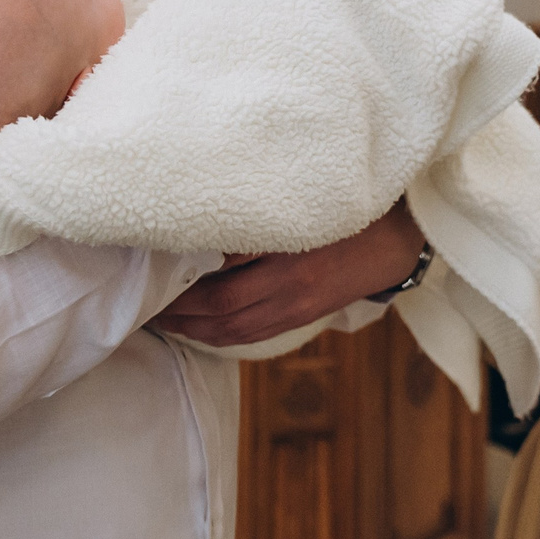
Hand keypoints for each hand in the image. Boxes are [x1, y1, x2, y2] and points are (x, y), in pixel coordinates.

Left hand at [151, 203, 421, 346]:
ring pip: (231, 329)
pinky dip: (216, 334)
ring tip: (161, 316)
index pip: (220, 275)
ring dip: (191, 327)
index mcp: (287, 255)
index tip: (151, 269)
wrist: (394, 241)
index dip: (183, 279)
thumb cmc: (345, 212)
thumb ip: (255, 216)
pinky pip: (250, 335)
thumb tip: (203, 227)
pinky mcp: (300, 318)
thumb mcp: (303, 204)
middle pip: (219, 308)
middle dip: (178, 308)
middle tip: (145, 299)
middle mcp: (289, 287)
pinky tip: (195, 326)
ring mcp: (295, 308)